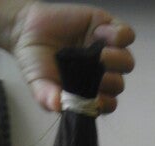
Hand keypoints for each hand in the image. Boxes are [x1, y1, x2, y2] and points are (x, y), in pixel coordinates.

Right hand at [8, 2, 134, 112]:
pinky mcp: (107, 29)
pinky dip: (117, 36)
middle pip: (118, 84)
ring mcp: (106, 52)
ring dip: (116, 60)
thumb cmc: (35, 62)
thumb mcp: (37, 84)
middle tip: (93, 73)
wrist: (27, 29)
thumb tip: (57, 106)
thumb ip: (46, 97)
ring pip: (127, 63)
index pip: (108, 104)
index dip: (104, 103)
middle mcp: (100, 75)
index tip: (92, 98)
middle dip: (108, 82)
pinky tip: (98, 33)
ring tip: (98, 54)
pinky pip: (126, 35)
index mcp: (88, 92)